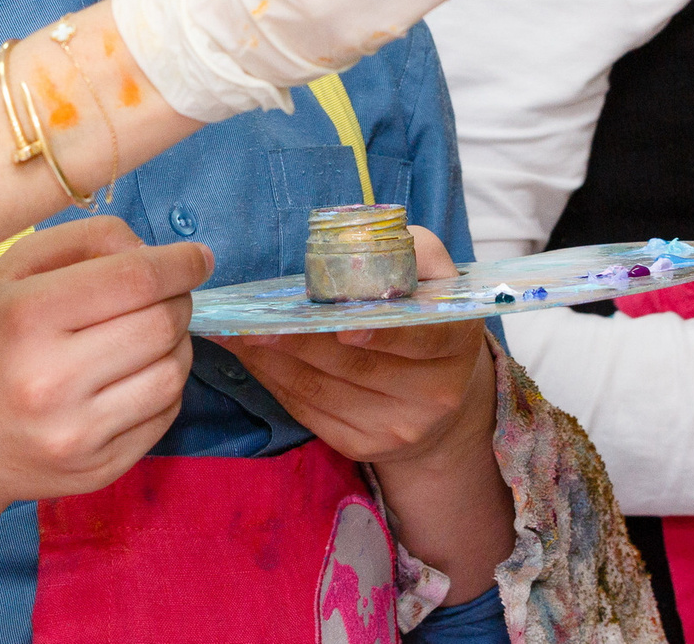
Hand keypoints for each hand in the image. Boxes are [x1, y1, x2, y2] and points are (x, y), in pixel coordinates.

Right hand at [0, 216, 210, 565]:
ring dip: (177, 344)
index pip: (134, 280)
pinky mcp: (97, 471)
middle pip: (161, 325)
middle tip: (166, 294)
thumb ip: (84, 241)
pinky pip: (165, 416)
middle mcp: (49, 381)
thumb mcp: (10, 272)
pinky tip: (134, 374)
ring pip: (174, 373)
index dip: (179, 263)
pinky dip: (164, 385)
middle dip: (178, 300)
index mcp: (23, 317)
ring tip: (148, 334)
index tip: (197, 256)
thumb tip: (156, 253)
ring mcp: (76, 434)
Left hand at [215, 225, 511, 597]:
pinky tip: (249, 355)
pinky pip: (307, 411)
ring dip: (274, 360)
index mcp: (456, 342)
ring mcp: (397, 428)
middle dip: (301, 341)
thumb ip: (406, 251)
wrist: (436, 393)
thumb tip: (349, 247)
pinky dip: (273, 380)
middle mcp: (434, 394)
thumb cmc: (423, 313)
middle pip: (357, 367)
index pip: (422, 338)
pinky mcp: (361, 445)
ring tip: (237, 333)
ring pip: (322, 391)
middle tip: (254, 320)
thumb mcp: (431, 273)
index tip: (343, 326)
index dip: (383, 334)